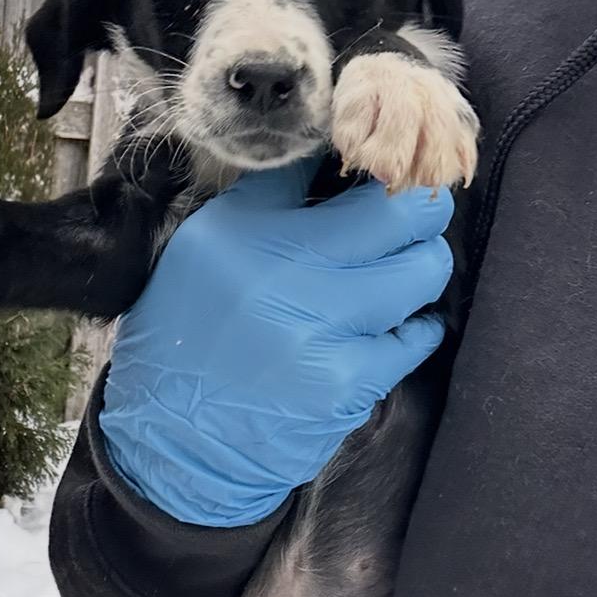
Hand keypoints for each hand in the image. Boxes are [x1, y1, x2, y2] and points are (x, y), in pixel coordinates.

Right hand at [100, 162, 452, 526]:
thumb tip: (336, 159)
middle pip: (397, 211)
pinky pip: (415, 336)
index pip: (322, 163)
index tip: (377, 161)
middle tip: (414, 207)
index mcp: (243, 230)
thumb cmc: (187, 332)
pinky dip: (414, 325)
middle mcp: (285, 271)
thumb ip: (267, 202)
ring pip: (422, 270)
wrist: (174, 440)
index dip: (362, 155)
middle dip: (419, 203)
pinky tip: (395, 323)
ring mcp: (323, 329)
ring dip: (422, 261)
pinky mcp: (349, 382)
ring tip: (403, 265)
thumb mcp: (202, 248)